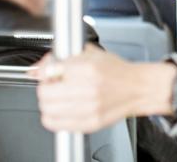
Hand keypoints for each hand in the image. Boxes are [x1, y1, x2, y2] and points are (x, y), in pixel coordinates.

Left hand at [29, 46, 176, 132]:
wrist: (137, 88)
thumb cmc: (117, 71)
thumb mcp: (90, 53)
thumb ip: (64, 57)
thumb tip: (39, 67)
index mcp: (87, 67)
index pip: (48, 71)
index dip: (44, 70)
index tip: (47, 72)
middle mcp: (87, 88)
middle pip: (44, 92)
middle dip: (44, 87)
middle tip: (51, 85)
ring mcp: (88, 108)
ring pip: (47, 109)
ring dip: (47, 103)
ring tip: (56, 98)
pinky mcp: (89, 123)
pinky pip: (56, 124)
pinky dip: (51, 118)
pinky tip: (59, 110)